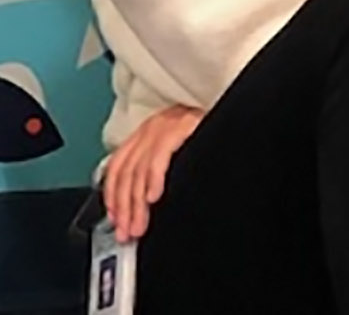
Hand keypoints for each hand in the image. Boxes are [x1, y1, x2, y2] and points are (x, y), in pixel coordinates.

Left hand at [102, 104, 202, 241]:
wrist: (235, 116)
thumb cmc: (209, 136)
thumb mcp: (178, 153)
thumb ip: (157, 171)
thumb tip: (143, 203)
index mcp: (147, 135)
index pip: (117, 166)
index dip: (112, 195)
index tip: (115, 220)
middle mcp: (151, 129)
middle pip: (126, 172)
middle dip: (124, 207)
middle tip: (125, 232)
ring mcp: (165, 126)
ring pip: (139, 169)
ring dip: (136, 203)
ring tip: (138, 226)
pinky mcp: (181, 126)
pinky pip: (159, 157)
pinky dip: (154, 180)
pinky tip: (153, 198)